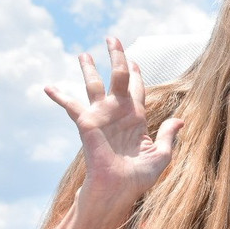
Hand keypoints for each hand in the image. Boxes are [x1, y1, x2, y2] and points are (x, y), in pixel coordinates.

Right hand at [45, 37, 182, 206]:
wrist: (119, 190)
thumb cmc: (139, 178)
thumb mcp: (162, 155)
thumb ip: (169, 135)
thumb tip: (181, 119)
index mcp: (136, 117)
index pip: (137, 89)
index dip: (137, 75)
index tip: (136, 62)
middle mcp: (118, 112)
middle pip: (118, 77)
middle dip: (116, 57)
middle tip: (112, 38)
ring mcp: (102, 116)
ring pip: (94, 84)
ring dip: (88, 68)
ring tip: (83, 53)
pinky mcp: (87, 123)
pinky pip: (71, 106)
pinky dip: (60, 96)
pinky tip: (48, 87)